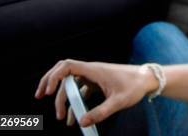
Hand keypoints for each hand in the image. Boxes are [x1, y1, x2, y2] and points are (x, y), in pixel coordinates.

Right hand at [35, 59, 157, 126]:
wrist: (148, 80)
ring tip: (60, 117)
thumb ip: (101, 112)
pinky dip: (74, 103)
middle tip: (40, 97)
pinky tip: (72, 118)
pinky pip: (80, 92)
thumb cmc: (135, 86)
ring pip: (71, 84)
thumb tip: (82, 122)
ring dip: (63, 98)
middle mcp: (91, 71)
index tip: (47, 92)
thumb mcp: (119, 101)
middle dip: (50, 85)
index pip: (67, 66)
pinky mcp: (97, 84)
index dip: (54, 76)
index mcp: (94, 70)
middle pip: (64, 74)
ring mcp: (93, 77)